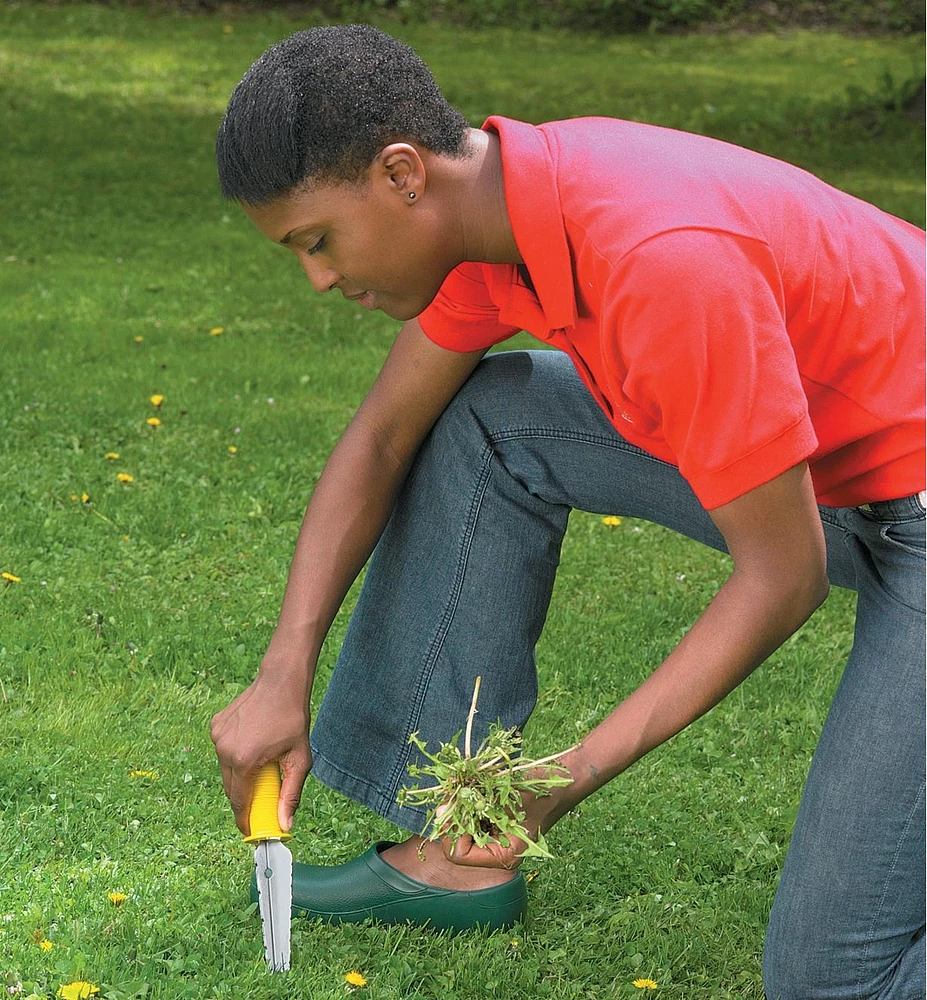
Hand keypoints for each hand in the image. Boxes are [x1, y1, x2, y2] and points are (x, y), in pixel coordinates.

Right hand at [210, 663, 312, 836]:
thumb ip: (291, 794)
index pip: (239, 801)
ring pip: (226, 769)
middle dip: (243, 798)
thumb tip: (285, 825)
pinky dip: (235, 754)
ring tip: (261, 763)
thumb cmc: (293, 719)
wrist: (281, 682)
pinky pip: (224, 750)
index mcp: (244, 760)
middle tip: (260, 801)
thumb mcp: (299, 758)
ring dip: (240, 774)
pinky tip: (252, 742)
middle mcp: (225, 749)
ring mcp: (218, 736)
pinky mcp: (215, 725)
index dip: (244, 819)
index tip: (250, 830)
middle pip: (230, 787)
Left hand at [437, 774, 569, 870]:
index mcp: (503, 856)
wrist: (561, 781)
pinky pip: (471, 819)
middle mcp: (497, 852)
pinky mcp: (494, 824)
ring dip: (460, 809)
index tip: (455, 806)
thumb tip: (442, 809)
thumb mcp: (505, 797)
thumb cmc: (540, 792)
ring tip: (467, 790)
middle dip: (453, 818)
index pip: (458, 855)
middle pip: (456, 843)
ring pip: (461, 829)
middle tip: (455, 793)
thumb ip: (474, 805)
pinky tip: (476, 791)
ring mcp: (495, 838)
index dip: (451, 831)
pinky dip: (469, 805)